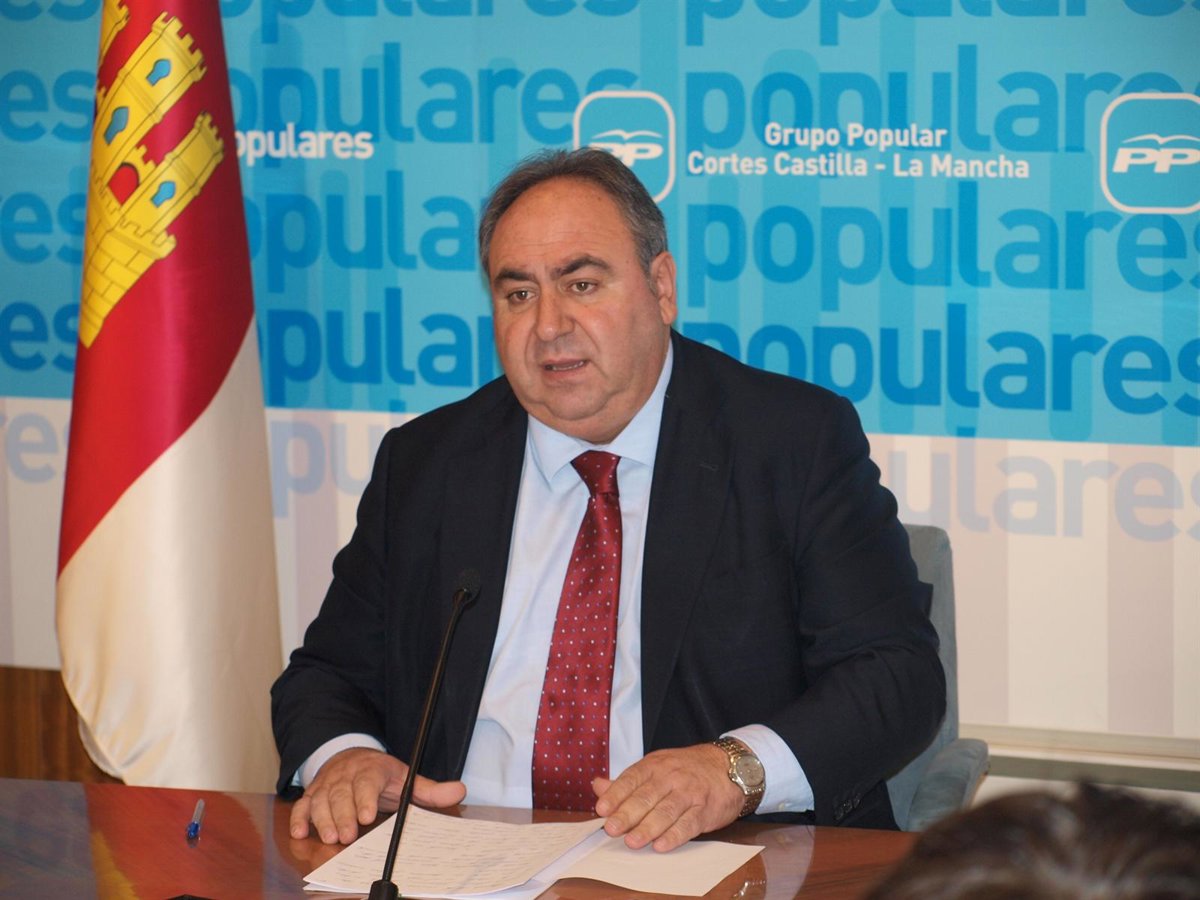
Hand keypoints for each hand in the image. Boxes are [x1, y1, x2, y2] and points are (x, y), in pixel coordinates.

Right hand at [289, 747, 465, 843]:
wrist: (350, 755)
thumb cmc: (381, 774)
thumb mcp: (406, 777)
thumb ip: (430, 789)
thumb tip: (459, 791)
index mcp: (372, 770)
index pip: (368, 780)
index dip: (366, 797)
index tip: (367, 815)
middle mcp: (346, 775)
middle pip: (341, 793)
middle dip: (343, 815)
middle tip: (347, 836)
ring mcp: (327, 784)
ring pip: (320, 800)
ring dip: (322, 818)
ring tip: (329, 838)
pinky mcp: (313, 793)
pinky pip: (302, 804)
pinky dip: (299, 817)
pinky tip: (300, 831)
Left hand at [592, 743, 743, 851]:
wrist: (727, 767)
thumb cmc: (684, 771)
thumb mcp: (655, 768)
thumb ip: (626, 781)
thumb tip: (597, 786)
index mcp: (655, 766)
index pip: (632, 779)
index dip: (616, 794)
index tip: (602, 809)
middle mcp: (671, 777)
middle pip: (647, 796)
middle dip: (628, 814)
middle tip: (612, 829)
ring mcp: (689, 793)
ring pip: (666, 811)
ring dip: (648, 827)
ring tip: (632, 841)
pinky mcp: (705, 809)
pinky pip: (689, 823)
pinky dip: (675, 835)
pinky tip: (661, 845)